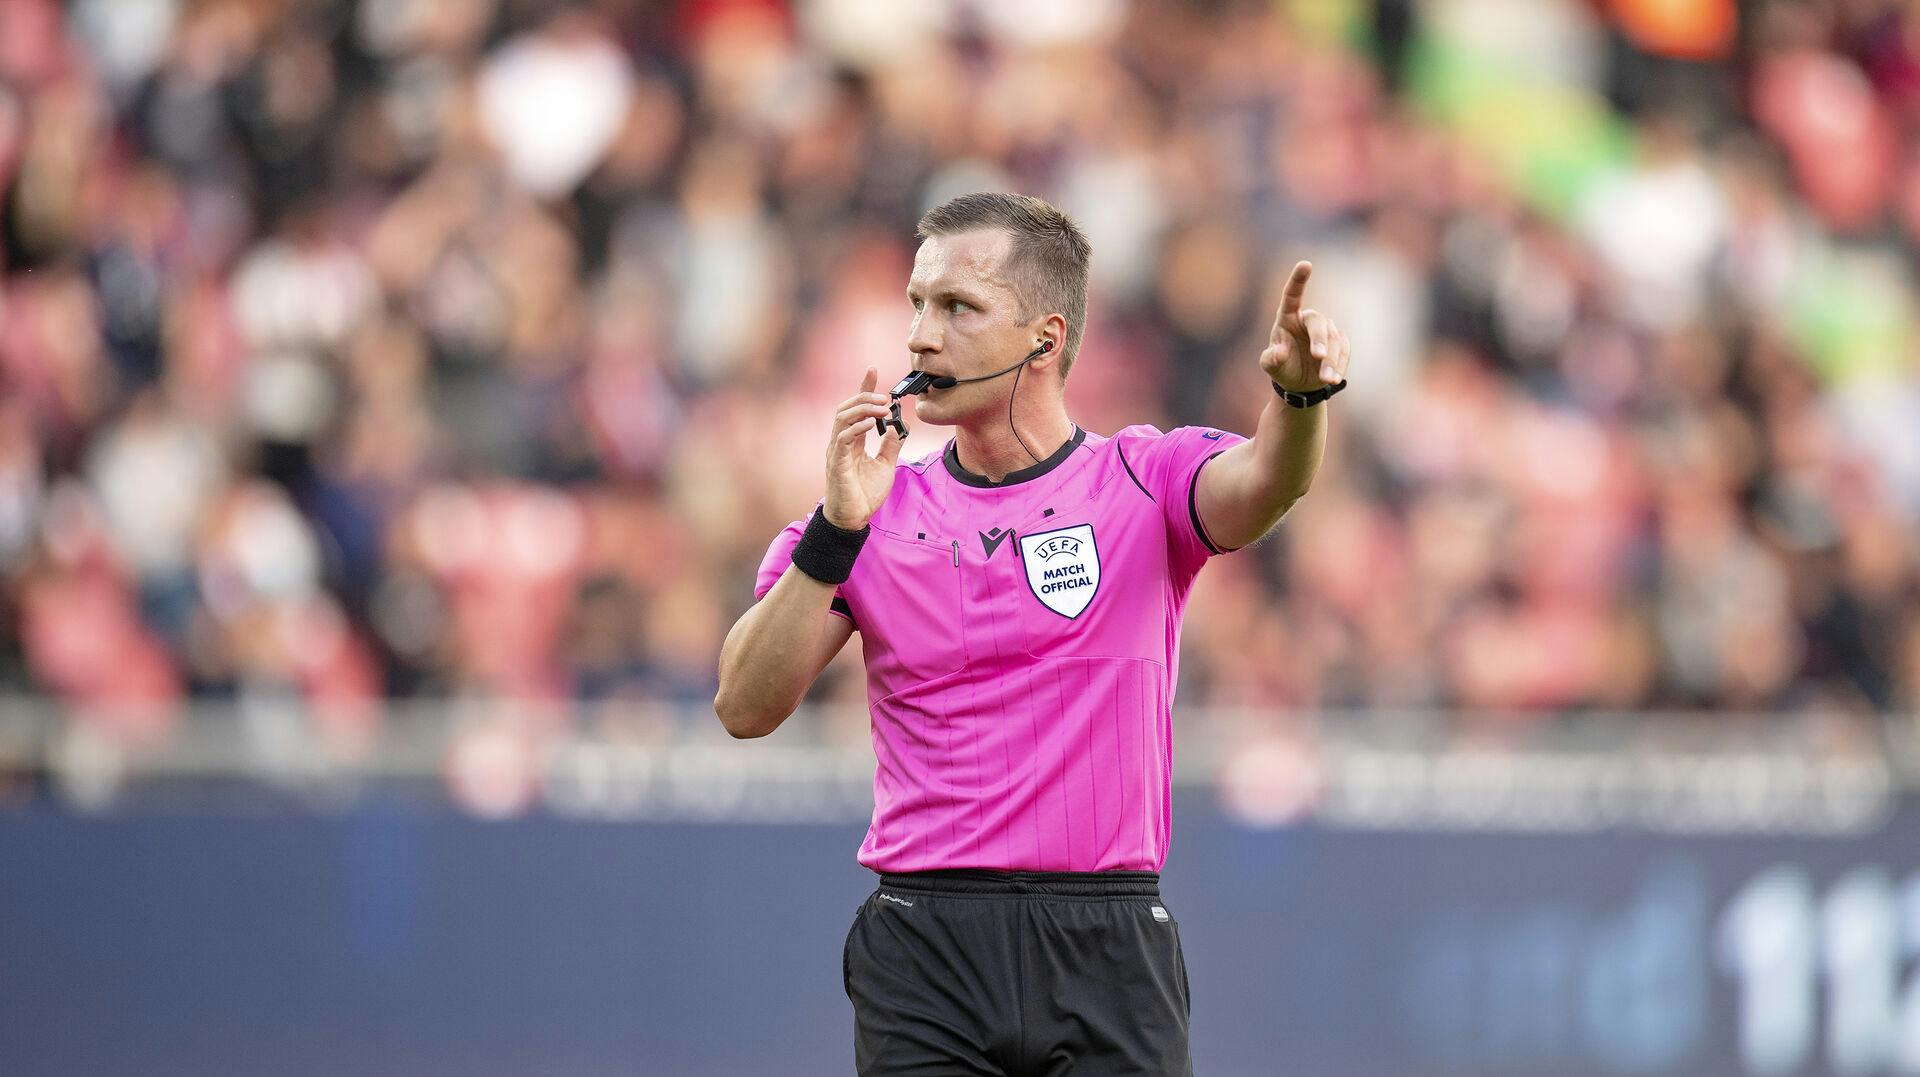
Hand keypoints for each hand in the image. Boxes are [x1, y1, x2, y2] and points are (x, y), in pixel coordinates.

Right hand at [822, 367, 905, 529]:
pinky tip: (871, 424)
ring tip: (881, 407)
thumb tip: (897, 426)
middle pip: (846, 407)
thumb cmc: (864, 495)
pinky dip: (856, 427)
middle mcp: (841, 442)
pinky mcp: (836, 463)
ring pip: (842, 417)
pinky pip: (843, 438)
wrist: (854, 519)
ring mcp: (836, 451)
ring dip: (862, 408)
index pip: (855, 408)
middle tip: (885, 397)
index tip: (872, 370)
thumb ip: (891, 446)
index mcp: (852, 441)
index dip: (863, 388)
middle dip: (864, 396)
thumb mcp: (886, 466)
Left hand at [1261, 261, 1350, 393]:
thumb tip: (1280, 350)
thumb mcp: (1270, 366)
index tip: (1306, 264)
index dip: (1298, 280)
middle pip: (1318, 322)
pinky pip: (1344, 349)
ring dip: (1331, 360)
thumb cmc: (1282, 368)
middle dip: (1320, 339)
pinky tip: (1333, 378)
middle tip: (1318, 356)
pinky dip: (1340, 364)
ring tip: (1325, 379)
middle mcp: (1307, 320)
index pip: (1292, 295)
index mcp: (1287, 318)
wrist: (1300, 384)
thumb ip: (1271, 359)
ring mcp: (1325, 330)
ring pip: (1333, 339)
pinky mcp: (1339, 342)